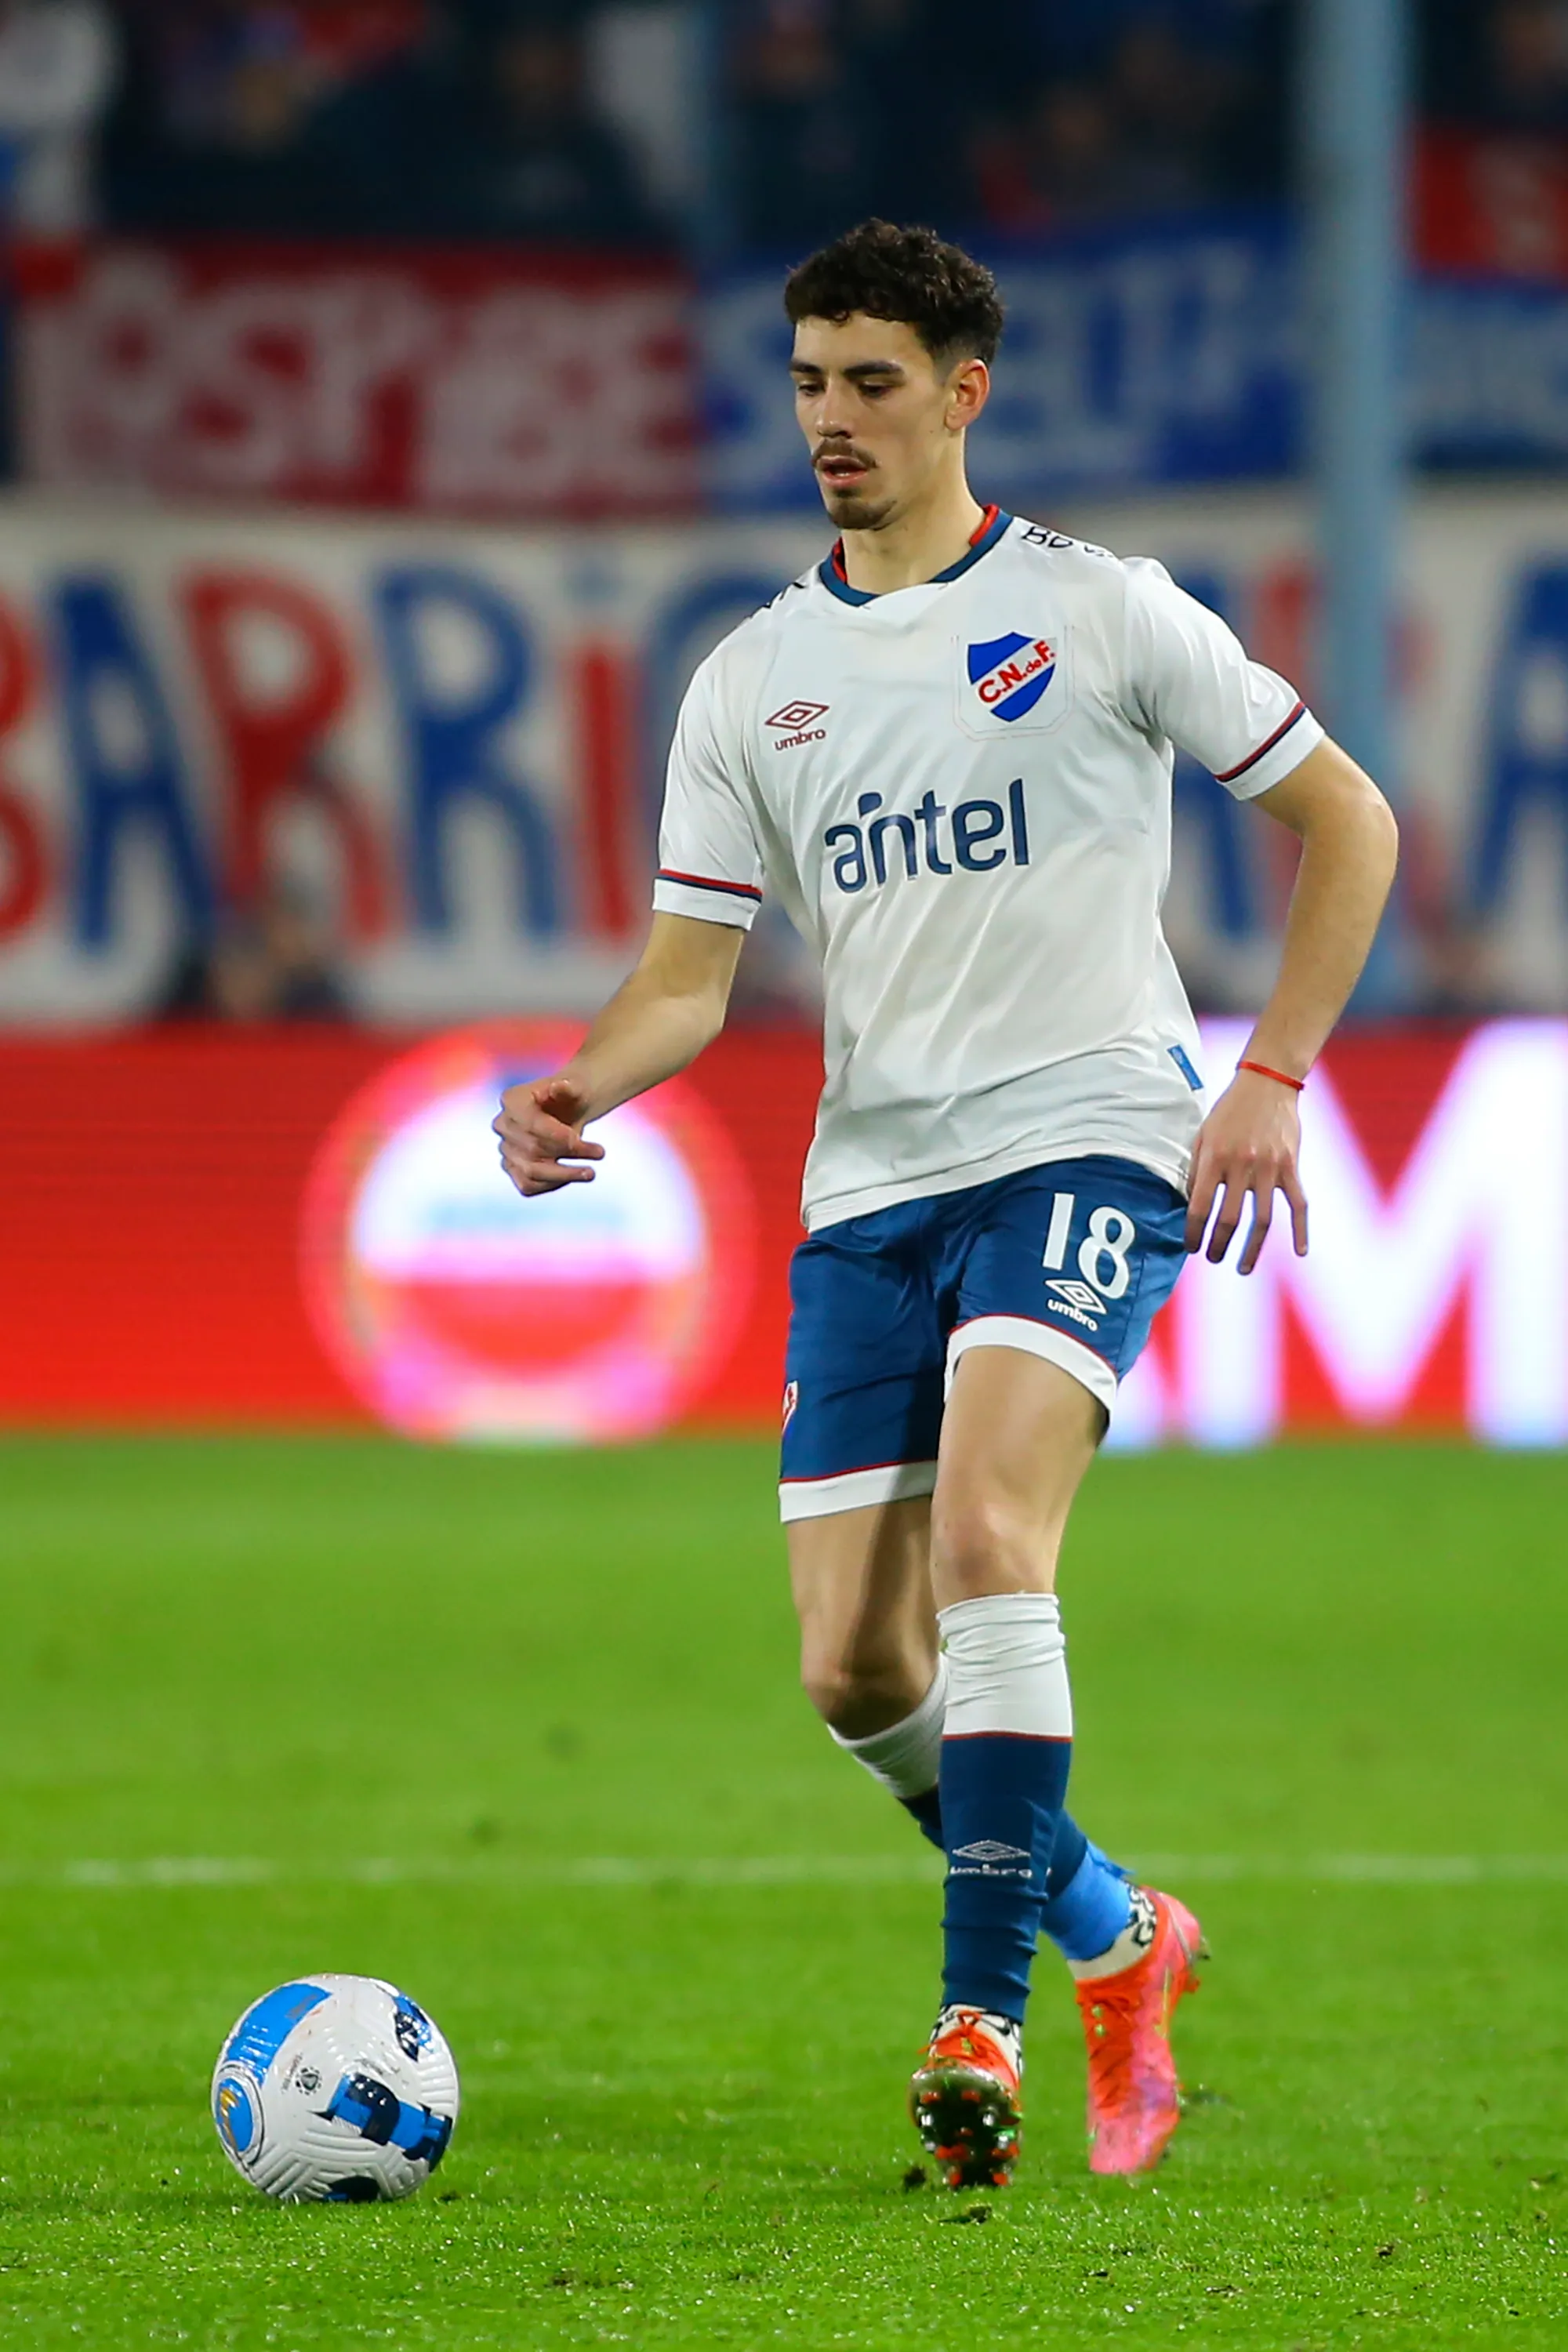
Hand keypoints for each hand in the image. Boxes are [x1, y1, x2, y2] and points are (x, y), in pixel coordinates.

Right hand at [493, 1073, 604, 1197]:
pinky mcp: (512, 1168)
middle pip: (533, 1148)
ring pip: (530, 1171)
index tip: (578, 1139)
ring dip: (564, 1175)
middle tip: (600, 1152)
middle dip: (569, 1152)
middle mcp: (503, 1125)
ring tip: (590, 1173)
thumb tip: (559, 1086)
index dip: (555, 1134)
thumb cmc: (570, 1096)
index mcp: (512, 1100)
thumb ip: (567, 1086)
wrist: (566, 1109)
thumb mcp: (575, 1086)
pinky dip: (552, 1184)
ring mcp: (506, 1149)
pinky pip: (528, 1185)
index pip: (530, 1123)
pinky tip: (573, 1176)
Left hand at [1184, 1069, 1307, 1273]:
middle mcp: (1241, 1166)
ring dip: (1251, 1249)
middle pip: (1230, 1219)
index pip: (1200, 1207)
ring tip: (1242, 1268)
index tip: (1191, 1247)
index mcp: (1214, 1158)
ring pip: (1262, 1220)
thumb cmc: (1229, 1110)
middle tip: (1213, 1258)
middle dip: (1219, 1245)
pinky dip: (1301, 1230)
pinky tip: (1301, 1252)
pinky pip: (1299, 1204)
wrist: (1267, 1083)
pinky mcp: (1291, 1167)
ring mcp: (1269, 1168)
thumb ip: (1196, 1169)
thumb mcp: (1203, 1134)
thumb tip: (1190, 1205)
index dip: (1193, 1232)